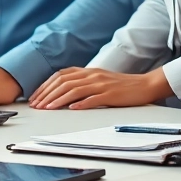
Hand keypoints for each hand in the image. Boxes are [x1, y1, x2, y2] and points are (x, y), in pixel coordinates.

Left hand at [29, 67, 173, 109]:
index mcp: (87, 71)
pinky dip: (81, 103)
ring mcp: (101, 84)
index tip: (36, 97)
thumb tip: (62, 92)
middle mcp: (92, 75)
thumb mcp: (98, 80)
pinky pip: (93, 98)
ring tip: (47, 108)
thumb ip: (82, 83)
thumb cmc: (120, 86)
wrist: (144, 85)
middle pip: (63, 82)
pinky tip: (71, 109)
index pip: (60, 76)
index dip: (45, 86)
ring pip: (74, 90)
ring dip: (58, 99)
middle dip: (47, 94)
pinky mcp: (110, 94)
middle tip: (36, 105)